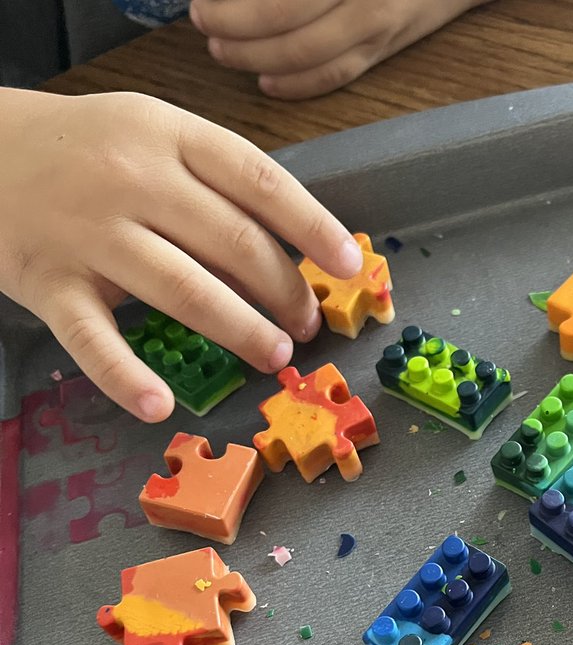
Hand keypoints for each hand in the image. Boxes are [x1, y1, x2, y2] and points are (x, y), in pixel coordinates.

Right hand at [0, 88, 363, 420]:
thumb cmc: (84, 151)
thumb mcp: (151, 136)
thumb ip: (213, 181)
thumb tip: (293, 247)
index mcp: (168, 137)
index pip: (259, 182)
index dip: (313, 227)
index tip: (349, 265)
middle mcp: (132, 180)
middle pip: (232, 242)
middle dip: (283, 291)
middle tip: (307, 326)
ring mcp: (88, 234)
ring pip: (183, 289)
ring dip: (240, 329)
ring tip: (275, 355)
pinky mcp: (49, 284)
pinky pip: (93, 339)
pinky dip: (126, 377)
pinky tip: (160, 405)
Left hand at [190, 0, 490, 99]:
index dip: (234, 4)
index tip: (202, 0)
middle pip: (285, 18)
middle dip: (234, 27)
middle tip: (204, 23)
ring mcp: (378, 24)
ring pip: (307, 53)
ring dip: (257, 59)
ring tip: (225, 52)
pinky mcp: (386, 47)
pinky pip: (338, 75)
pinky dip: (299, 85)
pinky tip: (268, 83)